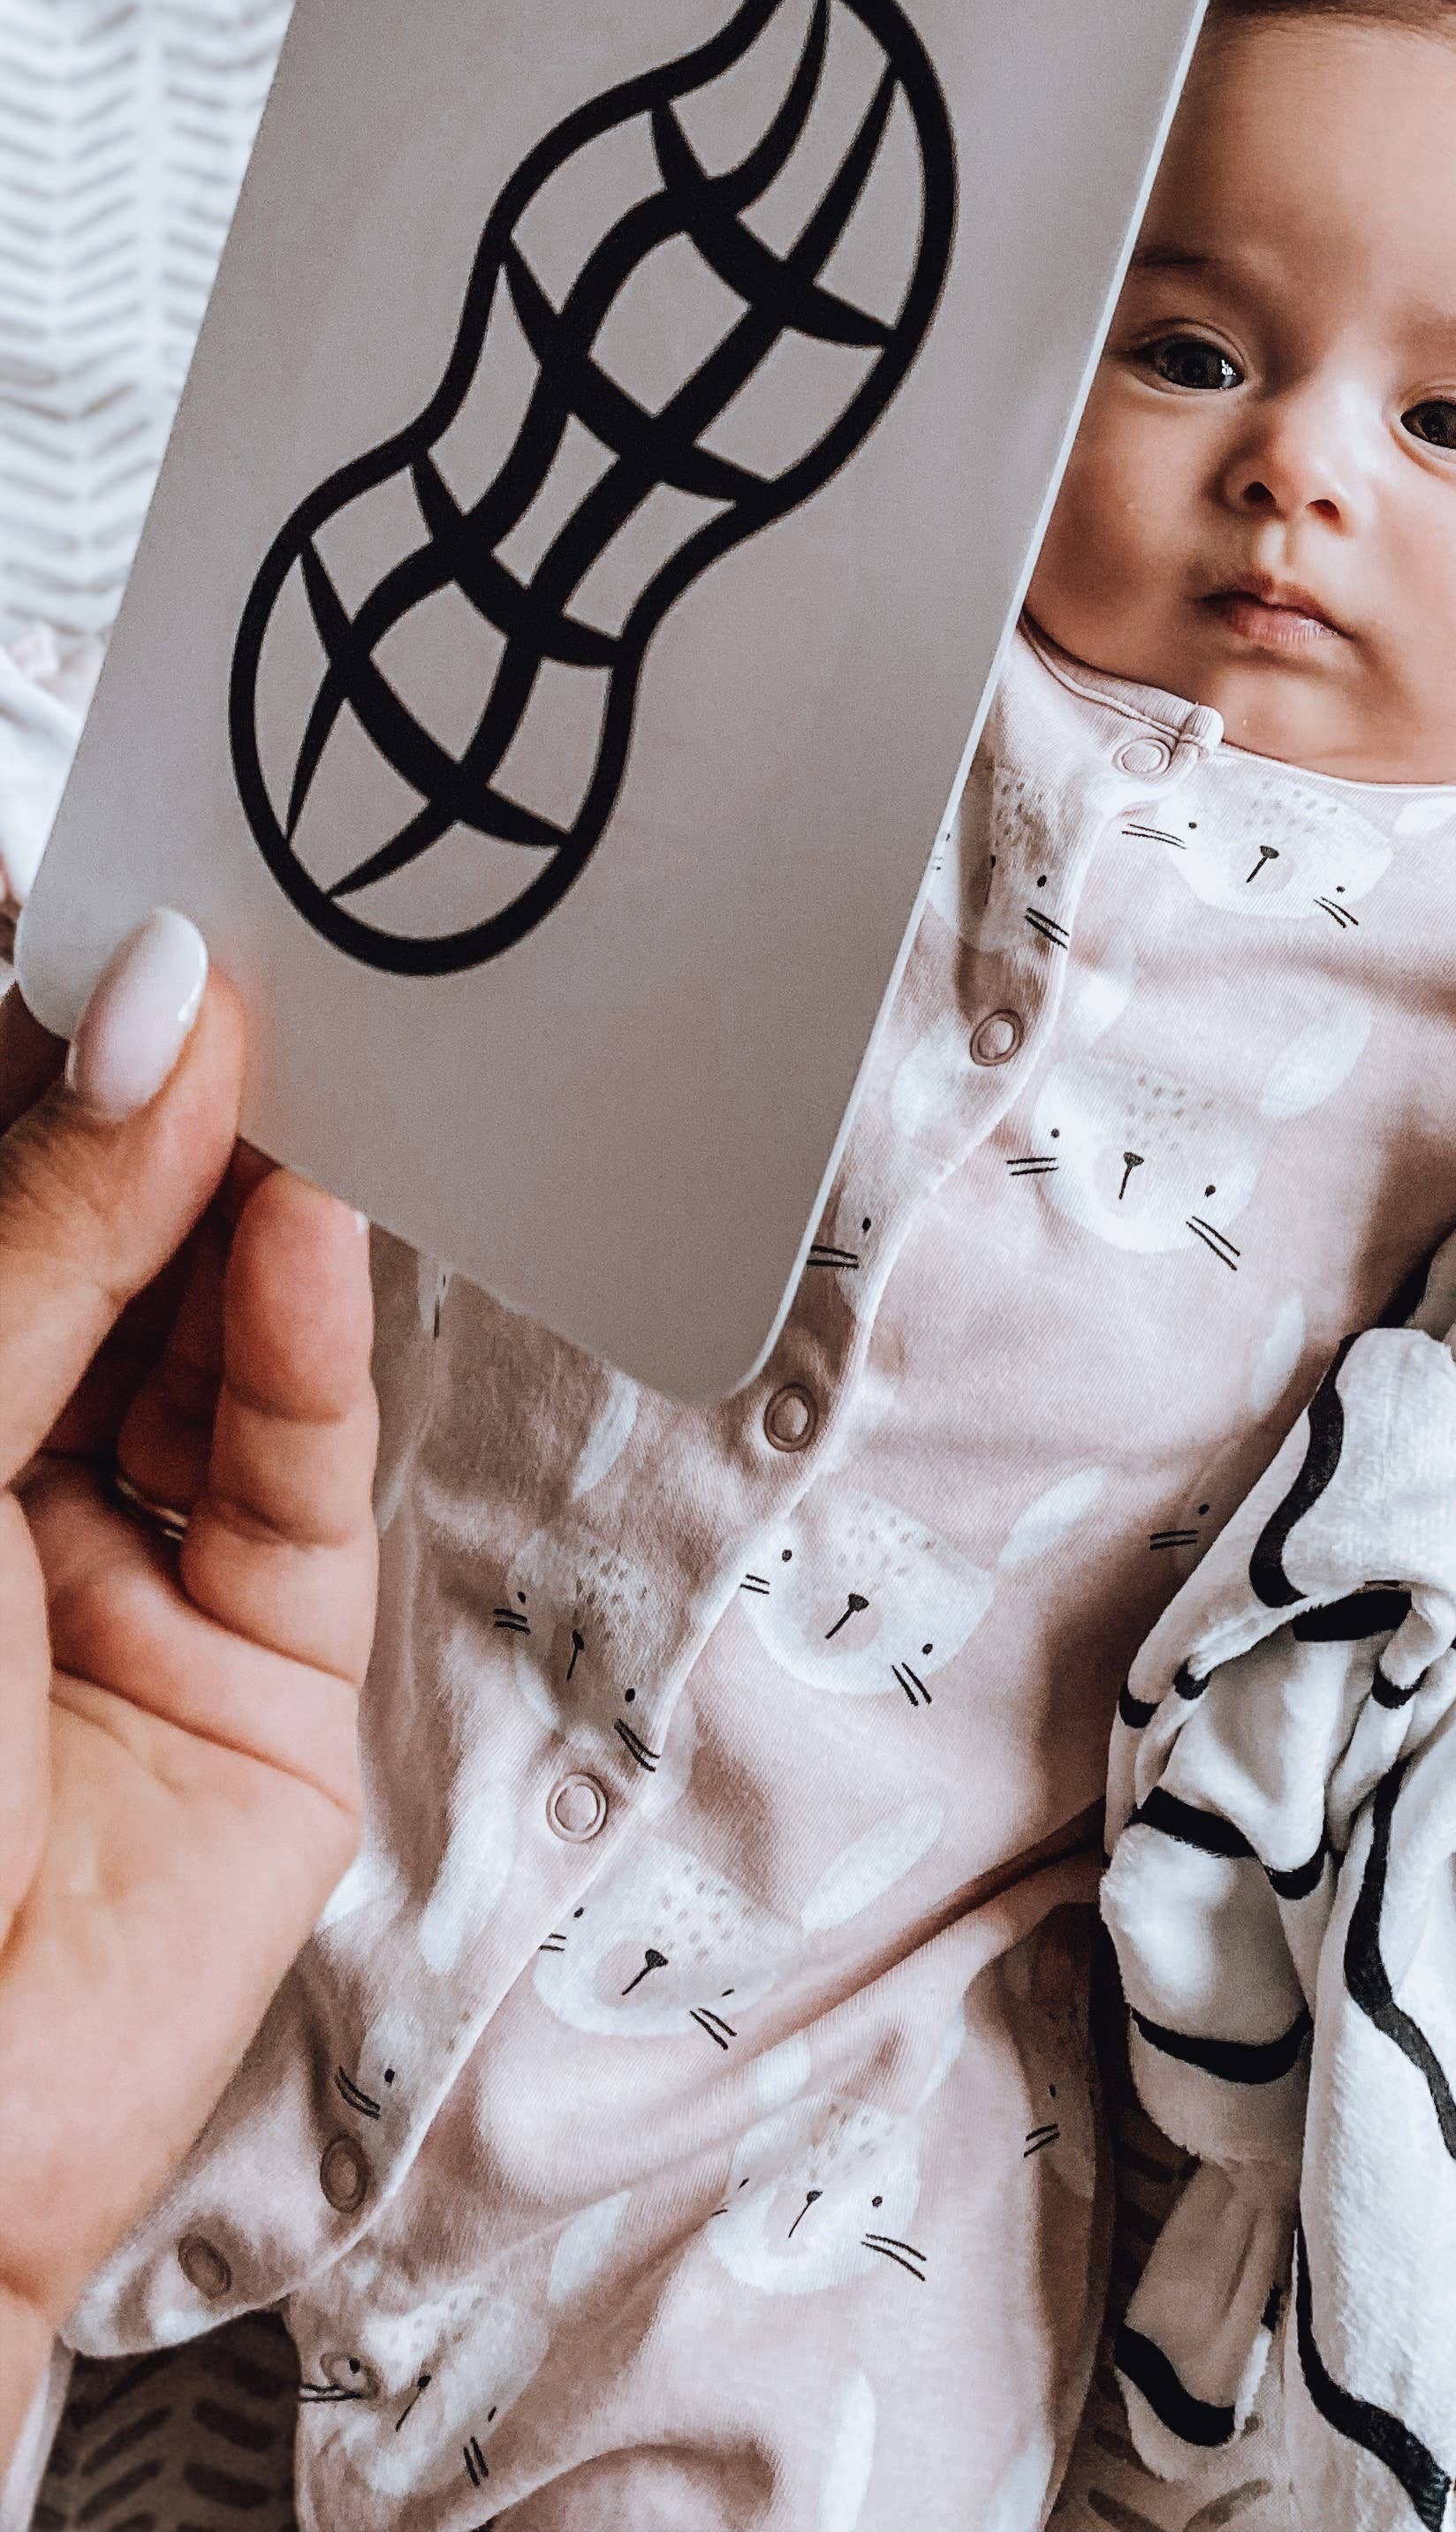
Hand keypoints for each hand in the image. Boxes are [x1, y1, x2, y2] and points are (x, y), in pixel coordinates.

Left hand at [0, 917, 375, 2452]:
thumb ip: (34, 1232)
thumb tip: (151, 1017)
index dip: (34, 1040)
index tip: (114, 908)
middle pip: (95, 1239)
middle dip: (157, 1096)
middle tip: (236, 930)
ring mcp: (121, 1564)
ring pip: (206, 1326)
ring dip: (251, 1185)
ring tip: (302, 1031)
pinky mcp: (267, 1657)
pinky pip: (294, 1449)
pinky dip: (308, 1320)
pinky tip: (311, 1200)